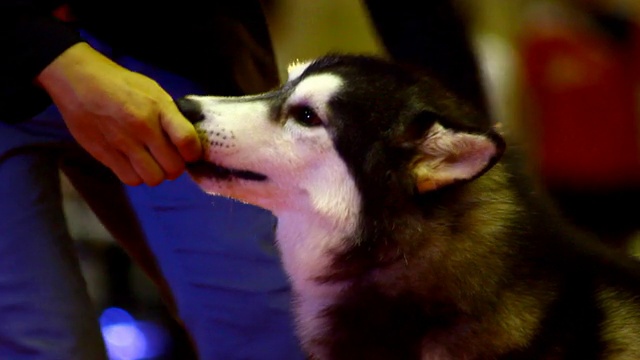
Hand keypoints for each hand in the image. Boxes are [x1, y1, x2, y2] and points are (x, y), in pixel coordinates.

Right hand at [36, 42, 201, 185]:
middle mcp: (142, 127)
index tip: (190, 153)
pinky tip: (134, 164)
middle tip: (169, 159)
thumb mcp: (154, 91)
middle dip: (175, 167)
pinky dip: (136, 176)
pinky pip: (130, 179)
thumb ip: (172, 116)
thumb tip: (189, 142)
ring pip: (152, 178)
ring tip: (151, 163)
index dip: (193, 153)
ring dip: (156, 174)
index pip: (187, 141)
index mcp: (158, 108)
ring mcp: (121, 142)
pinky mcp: (103, 153)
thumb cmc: (122, 85)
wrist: (79, 80)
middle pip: (172, 167)